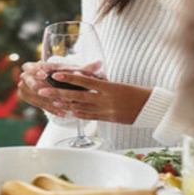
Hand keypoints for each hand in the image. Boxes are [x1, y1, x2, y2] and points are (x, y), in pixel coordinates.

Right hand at [18, 61, 67, 116]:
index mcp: (28, 66)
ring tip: (65, 105)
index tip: (44, 76)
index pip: (29, 69)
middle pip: (34, 86)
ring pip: (39, 98)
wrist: (48, 78)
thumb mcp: (57, 66)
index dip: (36, 72)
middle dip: (48, 91)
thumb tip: (67, 72)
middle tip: (60, 95)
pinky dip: (53, 109)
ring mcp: (24, 89)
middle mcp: (24, 77)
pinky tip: (63, 113)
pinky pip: (41, 105)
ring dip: (53, 102)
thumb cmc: (54, 70)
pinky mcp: (28, 98)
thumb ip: (61, 68)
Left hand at [21, 64, 151, 124]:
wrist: (150, 108)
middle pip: (77, 96)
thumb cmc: (136, 92)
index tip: (55, 74)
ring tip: (52, 102)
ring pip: (81, 107)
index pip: (84, 80)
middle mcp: (105, 100)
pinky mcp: (108, 119)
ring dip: (65, 104)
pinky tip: (69, 112)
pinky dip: (78, 114)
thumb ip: (103, 83)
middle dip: (58, 93)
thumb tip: (88, 76)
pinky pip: (90, 116)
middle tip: (43, 90)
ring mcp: (105, 111)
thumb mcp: (119, 84)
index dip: (69, 77)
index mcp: (108, 87)